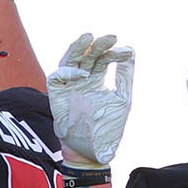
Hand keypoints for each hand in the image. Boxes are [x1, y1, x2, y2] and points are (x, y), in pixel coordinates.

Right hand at [48, 32, 134, 168]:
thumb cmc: (107, 128)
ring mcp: (68, 87)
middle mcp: (80, 80)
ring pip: (69, 60)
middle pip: (86, 56)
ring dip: (78, 48)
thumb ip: (124, 76)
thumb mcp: (122, 98)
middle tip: (111, 37)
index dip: (112, 53)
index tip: (126, 52)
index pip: (101, 59)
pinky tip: (83, 73)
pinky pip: (56, 78)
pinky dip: (67, 72)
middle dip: (98, 45)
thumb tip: (131, 50)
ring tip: (89, 37)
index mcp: (94, 80)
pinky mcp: (56, 96)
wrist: (94, 151)